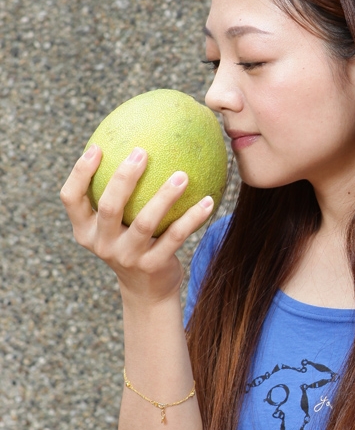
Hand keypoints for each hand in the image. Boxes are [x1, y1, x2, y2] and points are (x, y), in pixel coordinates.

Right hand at [59, 144, 214, 305]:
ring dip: (165, 197)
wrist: (148, 290)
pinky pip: (175, 237)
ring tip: (182, 175)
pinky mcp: (151, 266)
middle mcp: (101, 244)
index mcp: (85, 229)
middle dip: (123, 178)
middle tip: (142, 152)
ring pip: (144, 223)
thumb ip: (119, 191)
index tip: (97, 147)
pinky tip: (208, 201)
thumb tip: (138, 139)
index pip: (70, 199)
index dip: (79, 173)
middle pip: (108, 207)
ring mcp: (126, 257)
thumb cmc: (133, 241)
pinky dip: (192, 218)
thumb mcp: (118, 221)